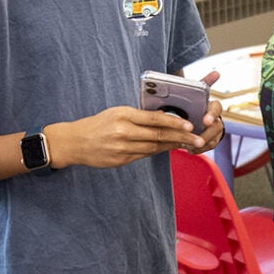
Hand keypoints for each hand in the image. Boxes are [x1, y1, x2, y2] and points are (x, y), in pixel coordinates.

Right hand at [45, 106, 195, 168]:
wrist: (74, 142)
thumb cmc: (97, 124)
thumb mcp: (116, 112)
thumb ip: (139, 116)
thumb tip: (163, 117)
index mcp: (123, 116)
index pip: (154, 119)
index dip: (174, 122)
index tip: (190, 125)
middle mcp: (124, 132)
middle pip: (158, 135)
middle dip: (182, 137)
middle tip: (199, 140)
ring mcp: (123, 148)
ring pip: (154, 147)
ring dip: (173, 146)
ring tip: (190, 144)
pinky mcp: (122, 160)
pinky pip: (145, 155)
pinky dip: (158, 151)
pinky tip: (169, 148)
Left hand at [191, 71, 224, 153]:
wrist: (192, 114)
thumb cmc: (194, 101)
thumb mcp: (197, 91)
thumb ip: (205, 82)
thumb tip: (217, 72)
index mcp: (212, 106)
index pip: (216, 108)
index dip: (212, 114)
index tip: (206, 120)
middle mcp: (216, 118)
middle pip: (216, 127)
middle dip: (207, 134)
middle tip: (196, 139)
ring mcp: (215, 131)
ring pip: (213, 139)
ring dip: (202, 144)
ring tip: (188, 145)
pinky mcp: (211, 141)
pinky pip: (207, 147)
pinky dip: (199, 149)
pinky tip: (189, 149)